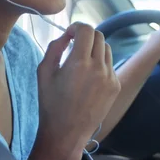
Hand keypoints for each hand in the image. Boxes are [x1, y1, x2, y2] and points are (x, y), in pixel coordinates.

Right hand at [31, 23, 120, 159]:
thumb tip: (67, 36)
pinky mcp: (115, 86)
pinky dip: (100, 63)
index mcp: (79, 63)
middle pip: (99, 36)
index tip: (69, 34)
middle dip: (85, 36)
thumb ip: (55, 48)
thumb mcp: (44, 72)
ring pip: (106, 49)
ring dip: (94, 48)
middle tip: (74, 45)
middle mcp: (99, 67)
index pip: (86, 30)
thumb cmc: (51, 103)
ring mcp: (110, 77)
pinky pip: (110, 64)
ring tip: (81, 61)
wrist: (67, 133)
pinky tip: (88, 76)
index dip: (76, 27)